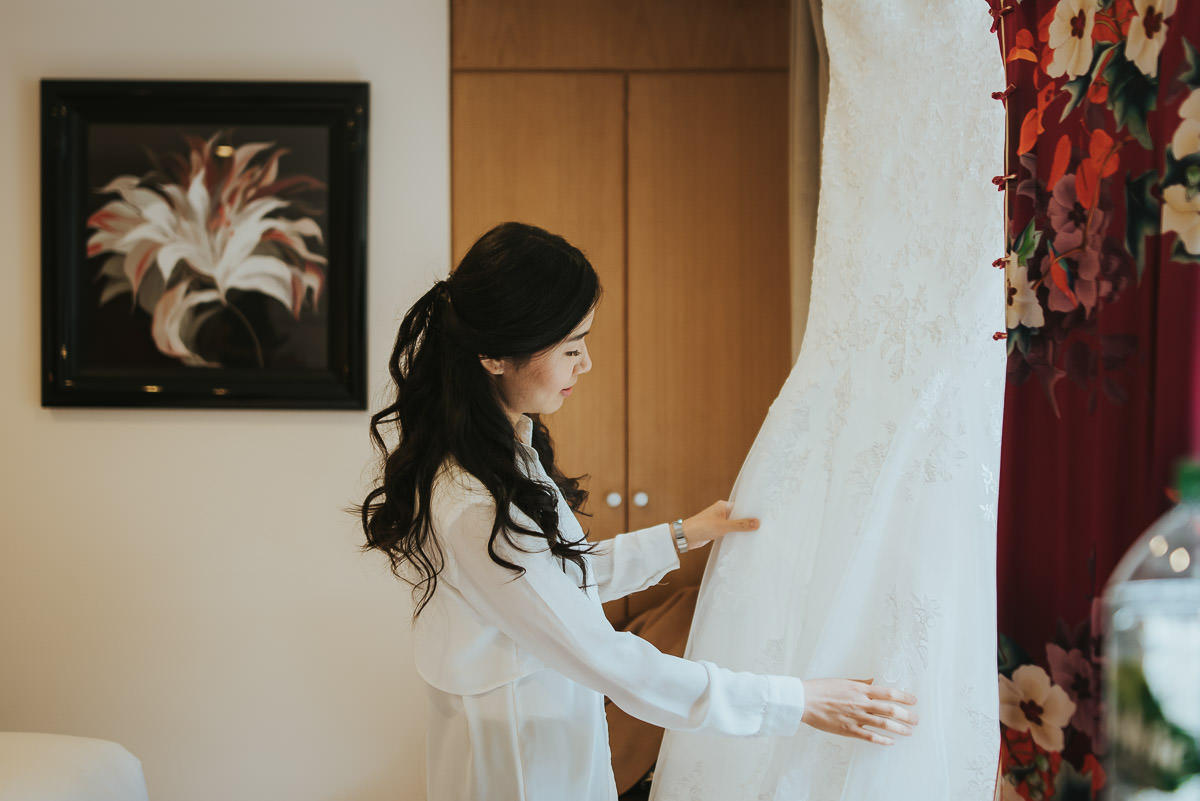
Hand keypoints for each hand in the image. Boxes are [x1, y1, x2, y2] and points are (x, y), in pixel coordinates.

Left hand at [680, 500, 758, 548]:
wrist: (685, 537)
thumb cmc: (701, 527)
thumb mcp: (724, 526)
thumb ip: (740, 525)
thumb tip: (757, 522)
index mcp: (723, 506)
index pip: (742, 507)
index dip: (751, 512)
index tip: (763, 518)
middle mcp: (722, 512)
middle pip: (739, 516)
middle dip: (748, 522)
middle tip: (762, 527)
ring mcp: (720, 521)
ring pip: (735, 525)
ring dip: (742, 530)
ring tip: (756, 535)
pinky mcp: (717, 530)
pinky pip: (730, 532)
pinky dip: (736, 535)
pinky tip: (743, 540)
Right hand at [800, 678, 917, 744]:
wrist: (804, 700)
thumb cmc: (821, 689)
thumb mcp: (843, 681)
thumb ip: (860, 683)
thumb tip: (873, 681)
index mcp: (859, 689)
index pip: (888, 693)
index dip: (904, 697)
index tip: (914, 700)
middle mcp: (860, 703)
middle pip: (890, 709)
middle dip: (906, 715)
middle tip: (916, 719)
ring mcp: (855, 717)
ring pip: (883, 724)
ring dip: (899, 729)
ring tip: (909, 732)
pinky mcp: (848, 729)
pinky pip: (869, 736)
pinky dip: (882, 740)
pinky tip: (890, 742)